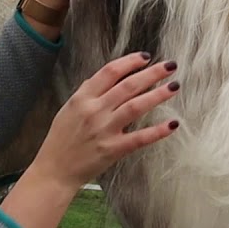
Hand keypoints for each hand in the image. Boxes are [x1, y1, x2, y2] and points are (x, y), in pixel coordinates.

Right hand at [29, 51, 179, 189]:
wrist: (54, 171)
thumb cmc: (61, 140)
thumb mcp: (69, 109)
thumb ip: (89, 93)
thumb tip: (111, 77)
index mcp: (82, 98)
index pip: (110, 72)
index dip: (130, 61)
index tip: (146, 57)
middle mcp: (94, 111)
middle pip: (128, 85)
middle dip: (152, 73)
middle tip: (170, 65)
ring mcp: (104, 130)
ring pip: (136, 106)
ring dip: (158, 95)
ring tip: (174, 86)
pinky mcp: (113, 149)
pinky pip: (140, 138)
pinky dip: (157, 131)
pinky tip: (173, 124)